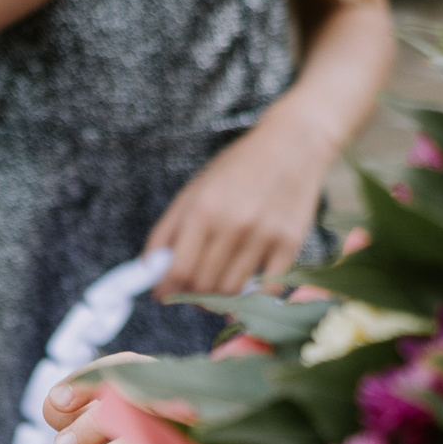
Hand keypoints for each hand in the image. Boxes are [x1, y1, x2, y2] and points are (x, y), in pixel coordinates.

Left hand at [45, 354, 270, 443]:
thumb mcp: (131, 436)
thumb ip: (91, 418)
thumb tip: (54, 407)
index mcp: (166, 387)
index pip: (126, 368)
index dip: (90, 380)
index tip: (57, 403)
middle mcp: (191, 403)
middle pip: (139, 400)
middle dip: (94, 423)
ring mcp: (213, 438)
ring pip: (164, 435)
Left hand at [148, 112, 335, 302]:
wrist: (293, 144)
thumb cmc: (238, 168)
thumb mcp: (195, 190)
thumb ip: (168, 230)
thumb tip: (148, 270)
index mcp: (204, 210)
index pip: (179, 270)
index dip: (167, 289)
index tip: (164, 295)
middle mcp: (233, 224)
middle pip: (204, 286)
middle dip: (191, 295)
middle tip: (191, 291)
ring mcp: (264, 236)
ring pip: (232, 292)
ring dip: (219, 299)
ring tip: (215, 290)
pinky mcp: (290, 244)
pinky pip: (266, 288)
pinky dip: (252, 297)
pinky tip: (244, 292)